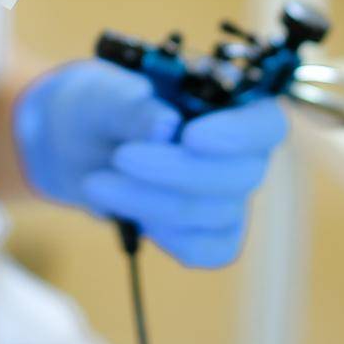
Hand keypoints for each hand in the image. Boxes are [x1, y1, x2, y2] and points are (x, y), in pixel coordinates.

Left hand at [13, 60, 286, 267]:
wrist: (77, 146)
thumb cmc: (101, 106)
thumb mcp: (102, 93)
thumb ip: (130, 105)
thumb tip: (164, 126)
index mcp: (233, 100)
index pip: (266, 123)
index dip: (239, 134)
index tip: (190, 137)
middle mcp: (242, 150)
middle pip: (242, 174)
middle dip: (176, 171)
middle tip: (120, 156)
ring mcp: (230, 195)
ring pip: (216, 212)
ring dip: (151, 201)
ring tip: (97, 182)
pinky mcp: (212, 232)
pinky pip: (209, 250)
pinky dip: (167, 236)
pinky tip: (128, 216)